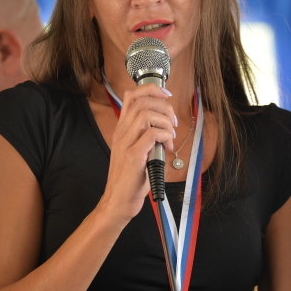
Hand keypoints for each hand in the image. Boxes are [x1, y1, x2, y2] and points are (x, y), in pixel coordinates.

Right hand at [97, 83, 175, 223]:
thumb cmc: (130, 178)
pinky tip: (167, 146)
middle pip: (142, 101)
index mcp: (122, 129)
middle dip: (164, 107)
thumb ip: (146, 137)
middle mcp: (121, 133)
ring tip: (170, 136)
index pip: (132, 96)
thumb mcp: (137, 151)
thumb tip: (166, 126)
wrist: (118, 201)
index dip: (152, 89)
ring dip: (165, 121)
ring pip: (147, 114)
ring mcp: (126, 144)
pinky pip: (151, 134)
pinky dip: (164, 136)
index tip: (166, 95)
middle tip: (173, 123)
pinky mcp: (133, 156)